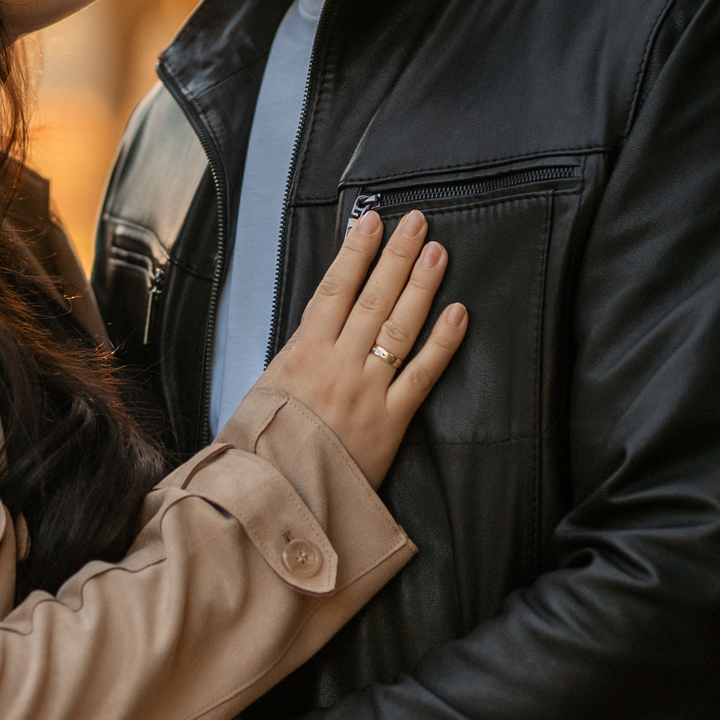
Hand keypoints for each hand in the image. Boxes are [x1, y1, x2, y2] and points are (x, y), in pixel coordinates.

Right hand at [254, 208, 466, 484]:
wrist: (274, 498)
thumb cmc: (261, 449)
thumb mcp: (264, 392)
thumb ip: (294, 360)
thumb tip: (316, 332)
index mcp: (302, 353)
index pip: (334, 290)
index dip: (355, 253)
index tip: (372, 222)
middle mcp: (336, 364)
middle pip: (373, 298)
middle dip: (396, 255)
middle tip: (418, 222)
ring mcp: (366, 390)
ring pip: (399, 327)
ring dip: (420, 286)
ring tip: (439, 252)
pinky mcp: (389, 421)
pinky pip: (421, 375)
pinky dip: (442, 343)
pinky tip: (458, 313)